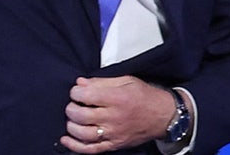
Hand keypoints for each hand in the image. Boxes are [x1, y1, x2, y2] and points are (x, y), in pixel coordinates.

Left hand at [59, 76, 175, 152]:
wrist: (163, 116)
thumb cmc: (145, 96)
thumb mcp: (126, 81)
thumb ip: (101, 82)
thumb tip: (80, 82)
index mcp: (117, 98)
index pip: (87, 95)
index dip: (75, 92)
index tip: (76, 91)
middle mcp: (114, 117)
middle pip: (82, 115)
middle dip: (71, 108)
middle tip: (73, 104)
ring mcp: (113, 134)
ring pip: (84, 134)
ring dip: (71, 125)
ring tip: (72, 118)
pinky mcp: (114, 145)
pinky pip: (91, 149)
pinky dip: (75, 146)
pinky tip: (66, 139)